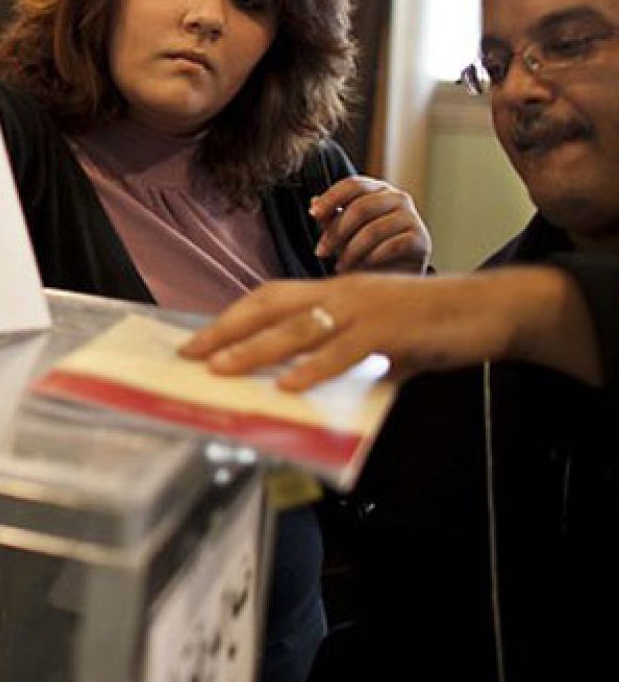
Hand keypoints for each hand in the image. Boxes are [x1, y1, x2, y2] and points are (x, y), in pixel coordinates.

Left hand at [177, 267, 599, 390]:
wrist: (490, 310)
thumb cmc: (429, 327)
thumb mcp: (375, 342)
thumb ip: (341, 359)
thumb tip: (305, 389)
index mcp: (334, 292)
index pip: (268, 298)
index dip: (231, 319)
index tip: (198, 342)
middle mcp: (341, 293)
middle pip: (270, 307)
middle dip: (227, 332)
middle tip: (192, 356)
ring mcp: (365, 308)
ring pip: (298, 328)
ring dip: (256, 351)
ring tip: (223, 372)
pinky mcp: (391, 329)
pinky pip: (344, 350)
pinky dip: (314, 368)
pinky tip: (290, 385)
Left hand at [309, 175, 431, 273]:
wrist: (394, 275)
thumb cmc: (364, 249)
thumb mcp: (342, 232)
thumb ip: (329, 217)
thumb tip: (314, 201)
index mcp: (377, 189)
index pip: (353, 184)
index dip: (331, 198)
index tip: (314, 215)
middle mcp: (397, 198)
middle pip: (360, 207)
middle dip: (336, 232)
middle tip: (321, 252)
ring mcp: (411, 217)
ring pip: (373, 230)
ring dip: (351, 251)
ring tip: (340, 265)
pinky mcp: (421, 239)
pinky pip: (391, 246)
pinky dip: (371, 258)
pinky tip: (361, 267)